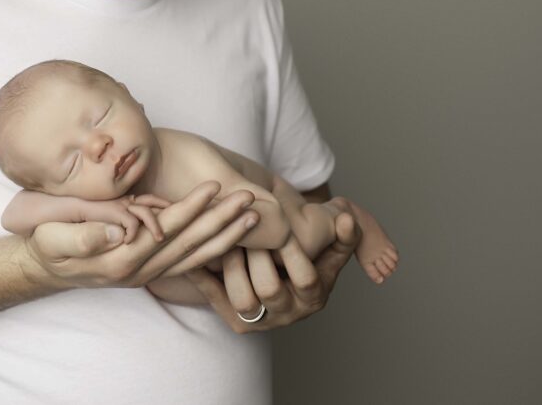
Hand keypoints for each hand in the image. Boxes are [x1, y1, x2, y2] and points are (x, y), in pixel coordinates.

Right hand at [23, 182, 259, 290]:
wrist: (43, 269)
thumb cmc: (46, 246)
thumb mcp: (54, 238)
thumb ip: (85, 235)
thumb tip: (120, 230)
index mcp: (122, 259)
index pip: (166, 229)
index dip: (192, 207)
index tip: (215, 186)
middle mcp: (141, 271)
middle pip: (191, 245)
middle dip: (223, 221)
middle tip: (251, 200)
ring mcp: (147, 274)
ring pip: (196, 257)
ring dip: (226, 236)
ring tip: (252, 216)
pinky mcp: (149, 271)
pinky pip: (189, 264)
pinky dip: (214, 251)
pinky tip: (231, 237)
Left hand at [186, 211, 359, 332]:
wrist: (283, 276)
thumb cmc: (310, 255)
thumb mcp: (331, 246)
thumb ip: (344, 235)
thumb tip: (347, 221)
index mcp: (314, 297)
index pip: (306, 279)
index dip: (293, 253)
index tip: (281, 227)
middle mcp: (289, 313)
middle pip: (269, 289)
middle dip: (257, 255)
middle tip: (244, 226)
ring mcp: (262, 321)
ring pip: (243, 300)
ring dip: (232, 265)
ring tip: (225, 238)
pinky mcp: (236, 319)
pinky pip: (215, 299)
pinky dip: (203, 275)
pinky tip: (194, 253)